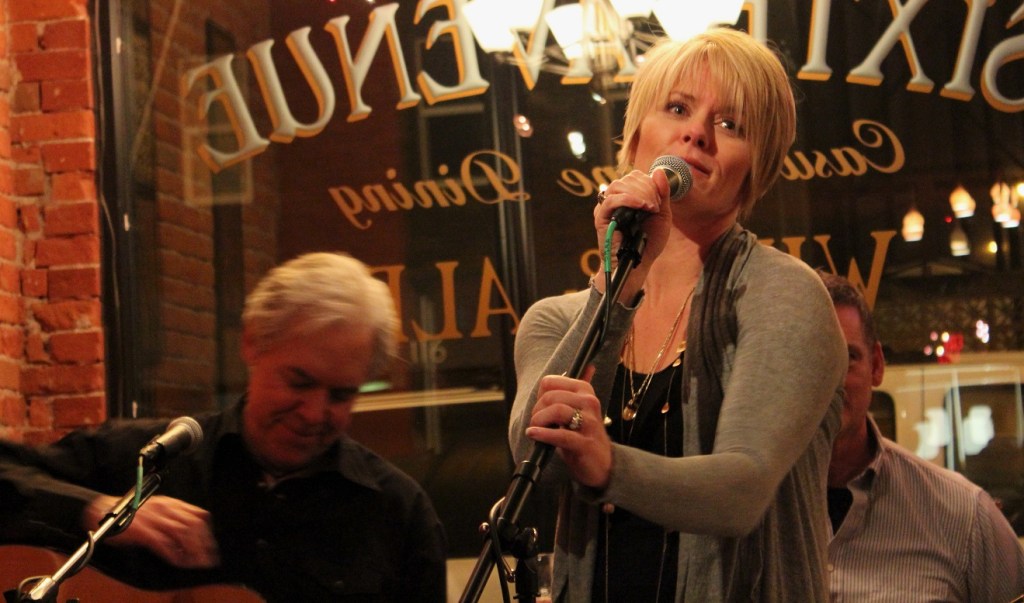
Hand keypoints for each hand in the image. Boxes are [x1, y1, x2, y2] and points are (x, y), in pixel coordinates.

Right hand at [83, 494, 219, 568]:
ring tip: (195, 563)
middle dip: (203, 544)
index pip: (198, 515)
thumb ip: (173, 517)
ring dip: (192, 550)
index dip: (207, 533)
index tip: (210, 547)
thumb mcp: (158, 509)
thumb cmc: (131, 513)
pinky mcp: (143, 530)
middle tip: (207, 559)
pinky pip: (163, 543)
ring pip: (182, 533)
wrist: (105, 512)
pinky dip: (173, 554)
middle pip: (193, 525)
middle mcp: (166, 509)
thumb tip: (189, 536)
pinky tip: (178, 562)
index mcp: (171, 503)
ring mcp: (155, 519)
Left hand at [525, 368, 611, 489]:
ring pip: (557, 411)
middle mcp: (590, 403)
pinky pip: (560, 434)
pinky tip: (534, 434)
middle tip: (536, 422)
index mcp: (585, 391)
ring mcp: (589, 423)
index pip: (550, 382)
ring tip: (535, 429)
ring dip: (539, 421)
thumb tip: (589, 366)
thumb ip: (576, 391)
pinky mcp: (585, 443)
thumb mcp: (582, 409)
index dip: (539, 395)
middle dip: (537, 410)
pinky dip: (543, 434)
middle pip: (550, 396)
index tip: (540, 408)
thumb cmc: (585, 435)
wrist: (602, 464)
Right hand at [593, 168, 673, 296]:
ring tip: (649, 207)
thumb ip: (662, 193)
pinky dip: (627, 199)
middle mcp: (616, 199)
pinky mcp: (600, 217)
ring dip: (638, 193)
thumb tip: (659, 171)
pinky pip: (609, 200)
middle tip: (655, 206)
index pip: (636, 176)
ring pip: (617, 185)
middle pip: (627, 179)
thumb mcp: (662, 215)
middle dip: (646, 188)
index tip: (659, 201)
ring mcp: (607, 207)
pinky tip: (640, 206)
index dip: (650, 183)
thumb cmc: (649, 242)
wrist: (638, 263)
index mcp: (629, 196)